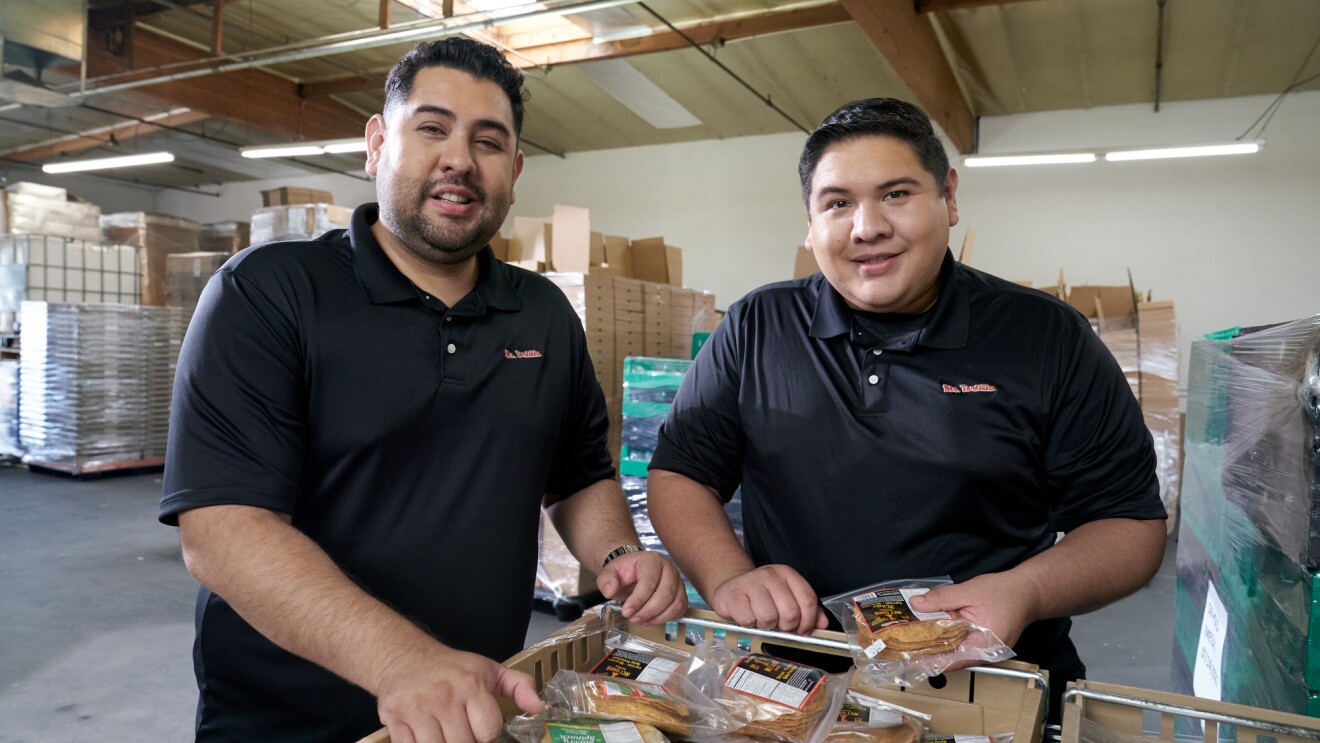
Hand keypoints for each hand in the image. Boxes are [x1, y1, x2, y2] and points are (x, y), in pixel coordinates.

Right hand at [374, 641, 542, 742]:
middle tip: (463, 731)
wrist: (405, 657)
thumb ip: (520, 686)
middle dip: (467, 742)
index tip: (481, 728)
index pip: (489, 732)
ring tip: (447, 734)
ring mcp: (417, 709)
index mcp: (470, 685)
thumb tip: (539, 707)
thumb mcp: (490, 671)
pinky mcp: (395, 719)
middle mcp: (444, 696)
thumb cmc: (452, 669)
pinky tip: (427, 735)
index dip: (488, 735)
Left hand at [596, 550, 687, 624]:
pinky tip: (650, 619)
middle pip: (665, 594)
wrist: (632, 573)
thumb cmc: (624, 573)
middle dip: (647, 611)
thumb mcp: (609, 574)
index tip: (626, 612)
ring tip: (640, 620)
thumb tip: (609, 591)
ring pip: (675, 604)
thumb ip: (606, 581)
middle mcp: (668, 568)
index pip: (650, 581)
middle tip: (632, 618)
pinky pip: (679, 609)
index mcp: (651, 560)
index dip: (638, 600)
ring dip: (657, 617)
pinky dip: (666, 619)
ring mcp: (677, 581)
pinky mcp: (681, 593)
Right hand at [710, 564, 827, 634]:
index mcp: (787, 574)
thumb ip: (806, 609)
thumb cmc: (762, 596)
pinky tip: (747, 617)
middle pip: (790, 612)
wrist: (730, 588)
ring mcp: (750, 583)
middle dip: (786, 627)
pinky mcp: (734, 595)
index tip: (802, 631)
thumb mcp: (785, 597)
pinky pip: (749, 620)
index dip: (808, 621)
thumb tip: (822, 623)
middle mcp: (770, 575)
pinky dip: (749, 625)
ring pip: (769, 617)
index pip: (807, 599)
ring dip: (766, 626)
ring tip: (761, 620)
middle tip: (778, 625)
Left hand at [908, 571, 1040, 649]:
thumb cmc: (1005, 592)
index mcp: (985, 645)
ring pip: (954, 654)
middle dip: (925, 655)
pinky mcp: (982, 644)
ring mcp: (984, 650)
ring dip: (933, 648)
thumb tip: (916, 603)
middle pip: (950, 659)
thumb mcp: (970, 591)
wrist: (1029, 591)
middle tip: (900, 649)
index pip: (952, 660)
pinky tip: (928, 634)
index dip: (928, 661)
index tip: (906, 659)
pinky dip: (944, 641)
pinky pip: (960, 646)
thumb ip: (942, 598)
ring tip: (908, 642)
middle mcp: (985, 653)